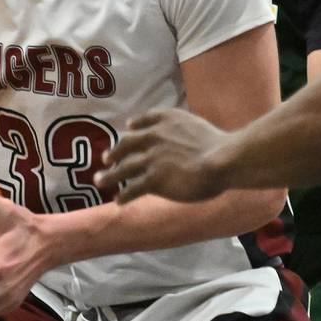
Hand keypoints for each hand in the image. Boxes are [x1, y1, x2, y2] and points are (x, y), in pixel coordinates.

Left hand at [94, 108, 232, 203]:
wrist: (220, 160)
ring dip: (110, 175)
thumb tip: (186, 141)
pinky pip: (132, 188)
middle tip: (106, 158)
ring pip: (124, 168)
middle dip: (115, 151)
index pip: (145, 120)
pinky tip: (118, 200)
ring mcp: (151, 158)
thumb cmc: (219, 145)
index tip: (129, 128)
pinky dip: (124, 195)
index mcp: (168, 120)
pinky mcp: (153, 179)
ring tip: (99, 181)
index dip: (135, 125)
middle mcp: (154, 136)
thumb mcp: (199, 126)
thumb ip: (186, 130)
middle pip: (127, 143)